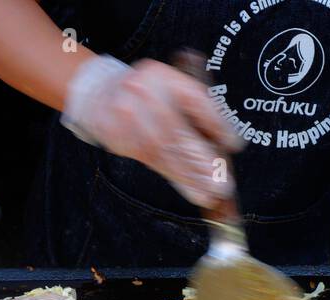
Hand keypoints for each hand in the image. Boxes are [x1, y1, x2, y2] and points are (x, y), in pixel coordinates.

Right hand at [62, 55, 241, 207]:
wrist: (96, 92)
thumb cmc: (144, 92)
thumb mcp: (169, 87)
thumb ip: (193, 110)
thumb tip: (225, 144)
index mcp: (162, 76)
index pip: (194, 99)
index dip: (216, 123)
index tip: (233, 144)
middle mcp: (143, 93)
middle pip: (177, 131)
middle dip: (202, 160)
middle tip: (222, 181)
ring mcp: (127, 116)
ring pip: (164, 152)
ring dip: (190, 176)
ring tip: (210, 193)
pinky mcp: (118, 137)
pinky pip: (152, 161)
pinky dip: (175, 178)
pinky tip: (192, 190)